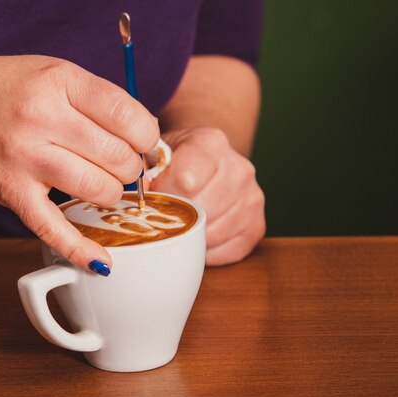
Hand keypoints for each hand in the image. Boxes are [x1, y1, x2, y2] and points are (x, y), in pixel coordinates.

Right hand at [0, 55, 159, 271]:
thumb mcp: (47, 71)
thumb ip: (92, 98)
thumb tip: (141, 133)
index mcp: (59, 80)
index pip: (127, 114)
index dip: (147, 136)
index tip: (144, 144)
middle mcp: (43, 117)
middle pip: (118, 157)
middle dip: (131, 168)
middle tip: (122, 167)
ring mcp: (26, 156)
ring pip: (98, 190)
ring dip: (112, 196)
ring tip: (103, 188)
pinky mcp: (11, 190)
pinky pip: (53, 227)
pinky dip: (81, 249)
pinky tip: (101, 262)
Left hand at [150, 128, 264, 264]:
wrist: (207, 160)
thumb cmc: (176, 161)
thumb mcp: (156, 155)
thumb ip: (144, 174)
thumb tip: (140, 199)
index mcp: (211, 143)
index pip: (186, 180)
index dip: (163, 196)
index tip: (153, 199)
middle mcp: (239, 169)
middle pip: (201, 210)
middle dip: (176, 218)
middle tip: (164, 216)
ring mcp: (253, 198)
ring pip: (213, 234)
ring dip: (191, 237)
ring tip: (181, 226)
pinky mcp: (257, 225)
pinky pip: (227, 251)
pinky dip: (208, 251)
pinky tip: (198, 237)